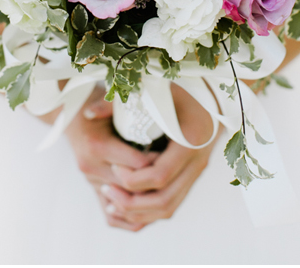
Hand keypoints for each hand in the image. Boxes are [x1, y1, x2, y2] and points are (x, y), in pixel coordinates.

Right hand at [63, 89, 160, 233]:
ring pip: (122, 205)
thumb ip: (131, 106)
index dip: (158, 160)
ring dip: (145, 199)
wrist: (72, 114)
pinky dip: (131, 216)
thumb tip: (158, 108)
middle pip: (131, 186)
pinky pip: (112, 216)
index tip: (174, 152)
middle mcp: (91, 166)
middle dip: (155, 181)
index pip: (137, 164)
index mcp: (98, 145)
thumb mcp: (114, 102)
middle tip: (176, 172)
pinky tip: (150, 204)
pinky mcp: (92, 189)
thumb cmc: (98, 104)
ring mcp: (90, 180)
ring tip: (166, 187)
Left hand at [100, 85, 218, 230]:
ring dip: (138, 212)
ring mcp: (197, 172)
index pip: (159, 176)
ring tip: (111, 202)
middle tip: (106, 189)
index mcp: (191, 141)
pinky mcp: (192, 177)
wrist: (211, 91)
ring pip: (168, 208)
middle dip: (131, 202)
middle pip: (164, 200)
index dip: (132, 178)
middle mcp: (198, 162)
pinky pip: (172, 205)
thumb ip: (121, 102)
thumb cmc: (179, 87)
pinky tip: (127, 205)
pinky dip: (149, 212)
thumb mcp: (154, 89)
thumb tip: (88, 113)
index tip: (113, 167)